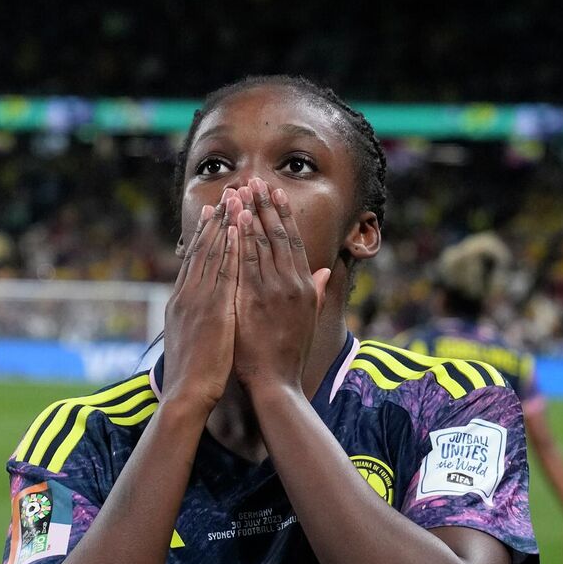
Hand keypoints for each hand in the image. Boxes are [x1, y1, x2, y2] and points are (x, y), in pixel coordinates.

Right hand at [162, 189, 243, 409]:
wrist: (185, 396)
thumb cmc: (192, 377)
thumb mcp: (190, 343)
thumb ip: (195, 324)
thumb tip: (198, 317)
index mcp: (181, 303)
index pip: (194, 262)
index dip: (205, 237)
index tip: (214, 214)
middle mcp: (186, 295)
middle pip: (201, 251)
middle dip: (214, 222)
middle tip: (225, 194)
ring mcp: (197, 300)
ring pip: (211, 254)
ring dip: (223, 225)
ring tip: (233, 199)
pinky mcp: (210, 308)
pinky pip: (222, 271)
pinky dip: (228, 248)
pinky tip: (236, 228)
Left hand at [231, 180, 332, 394]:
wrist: (276, 382)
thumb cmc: (290, 355)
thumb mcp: (309, 319)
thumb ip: (317, 292)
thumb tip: (327, 272)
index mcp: (306, 286)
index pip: (293, 241)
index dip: (283, 215)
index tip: (275, 193)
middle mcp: (292, 284)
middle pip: (277, 235)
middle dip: (266, 206)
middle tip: (255, 181)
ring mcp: (274, 290)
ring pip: (261, 244)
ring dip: (251, 215)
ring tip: (241, 191)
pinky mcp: (255, 300)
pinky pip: (246, 263)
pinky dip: (242, 240)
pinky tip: (235, 221)